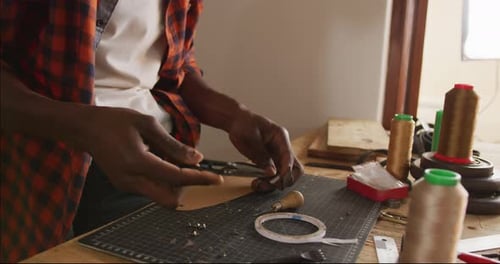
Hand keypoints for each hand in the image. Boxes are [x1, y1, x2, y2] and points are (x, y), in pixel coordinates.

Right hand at [82, 106, 222, 206]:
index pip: (176, 177)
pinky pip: (151, 189)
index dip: (199, 179)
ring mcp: (126, 186)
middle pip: (169, 199)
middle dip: (186, 188)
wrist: (85, 129)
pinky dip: (163, 180)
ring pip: (160, 196)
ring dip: (174, 184)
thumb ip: (173, 144)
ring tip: (172, 157)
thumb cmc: (115, 121)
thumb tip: (197, 159)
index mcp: (137, 162)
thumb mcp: (147, 124)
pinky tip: (160, 159)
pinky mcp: (124, 185)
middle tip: (194, 170)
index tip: (217, 179)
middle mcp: (131, 180)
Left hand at [227, 108, 303, 191]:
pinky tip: (257, 182)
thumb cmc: (243, 124)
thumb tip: (272, 172)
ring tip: (259, 185)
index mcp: (281, 137)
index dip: (285, 172)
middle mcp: (282, 147)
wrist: (236, 120)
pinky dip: (267, 181)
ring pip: (284, 174)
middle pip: (294, 168)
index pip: (289, 158)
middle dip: (284, 180)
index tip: (276, 181)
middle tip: (268, 185)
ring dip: (274, 183)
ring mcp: (277, 154)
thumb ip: (261, 156)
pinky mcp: (270, 160)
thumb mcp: (250, 138)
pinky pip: (274, 174)